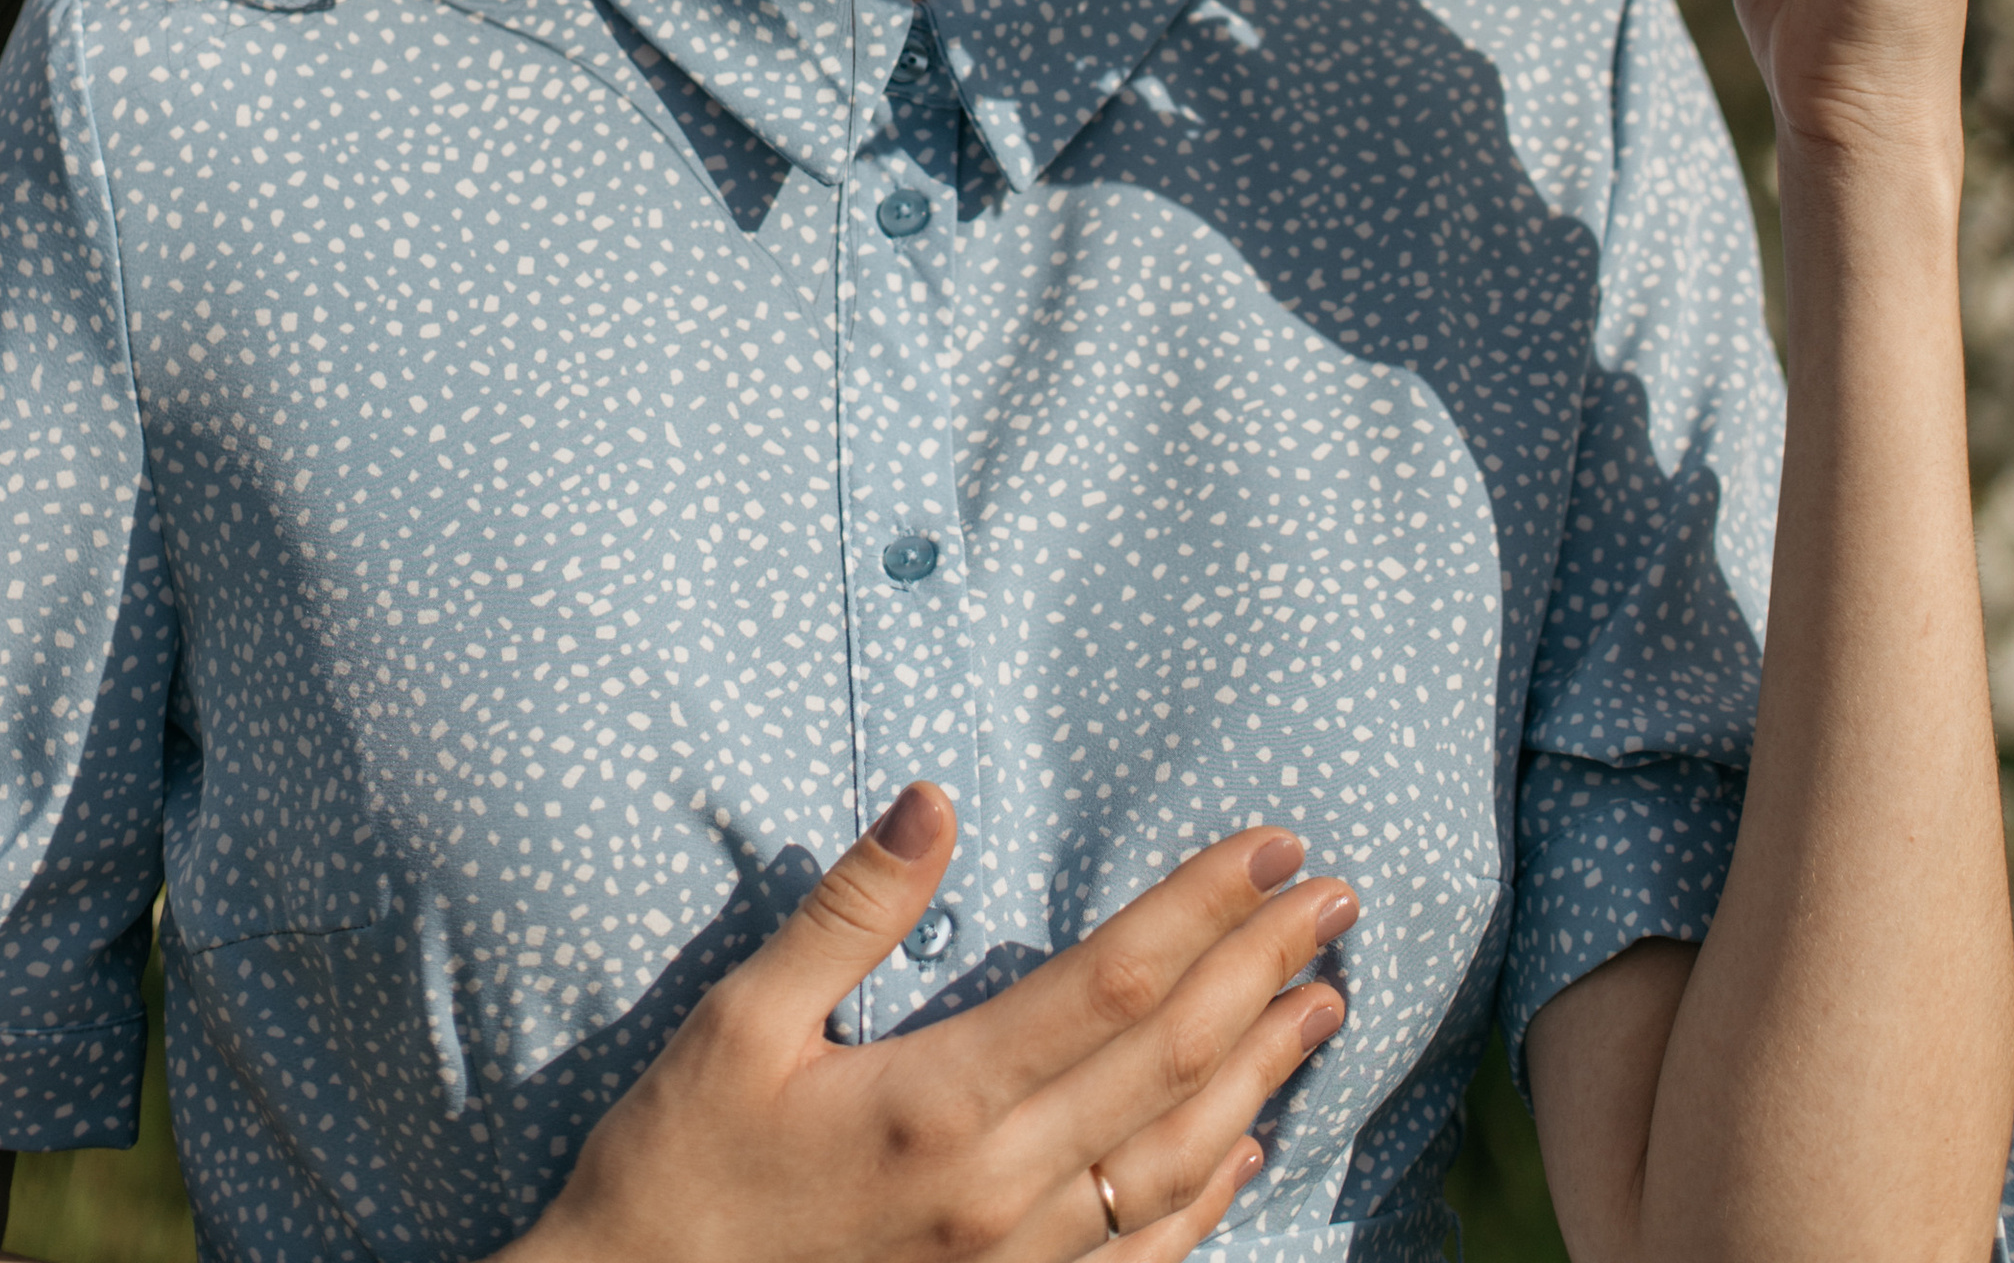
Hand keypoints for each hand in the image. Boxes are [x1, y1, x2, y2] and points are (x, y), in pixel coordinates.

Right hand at [512, 782, 1356, 1262]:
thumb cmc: (676, 1172)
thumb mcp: (740, 1022)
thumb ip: (851, 911)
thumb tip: (937, 796)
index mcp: (940, 1104)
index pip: (1113, 982)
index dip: (1205, 906)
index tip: (1277, 846)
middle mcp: (1000, 1192)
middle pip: (1169, 1061)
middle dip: (1264, 967)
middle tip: (1337, 896)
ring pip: (1175, 1160)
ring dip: (1261, 1072)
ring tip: (1324, 1000)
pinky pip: (1138, 1255)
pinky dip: (1208, 1195)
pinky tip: (1246, 1143)